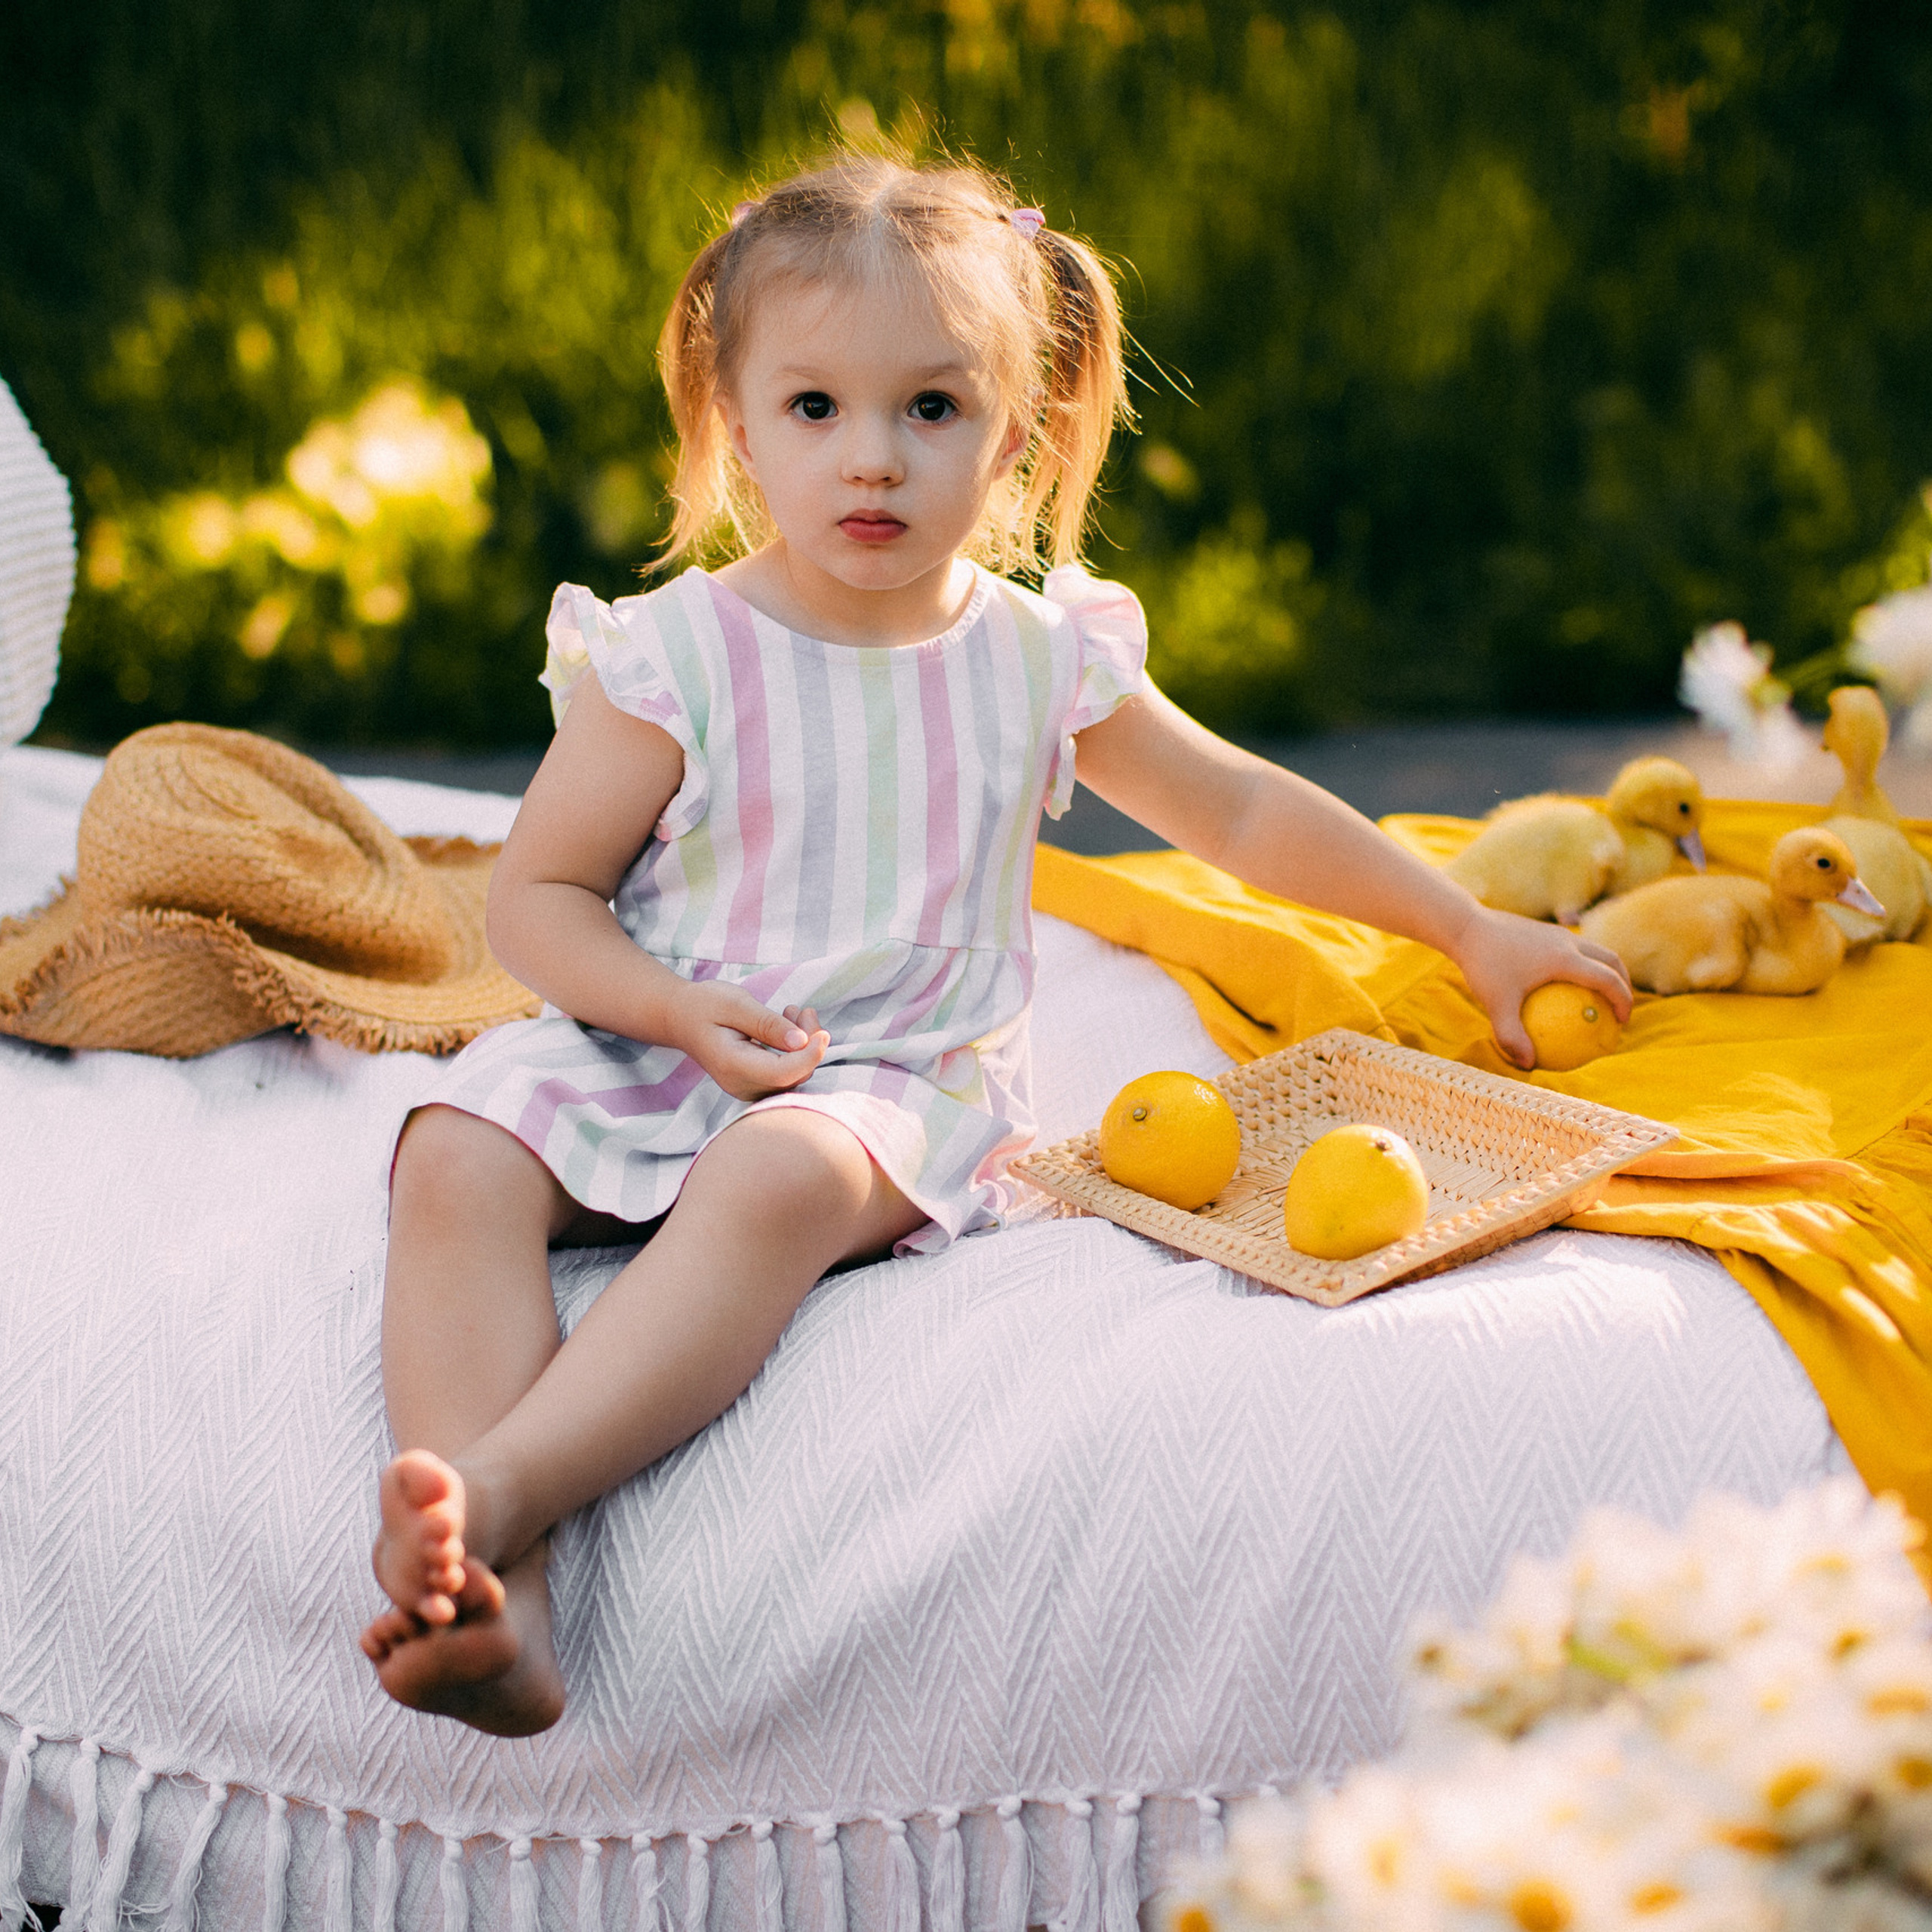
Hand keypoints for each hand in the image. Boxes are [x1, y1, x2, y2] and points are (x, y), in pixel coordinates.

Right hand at [675, 987, 830, 1101]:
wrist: (680, 1017)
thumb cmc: (704, 1005)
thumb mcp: (735, 1004)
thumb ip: (767, 1024)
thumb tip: (801, 1042)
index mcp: (732, 1065)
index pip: (783, 1073)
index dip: (810, 1056)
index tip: (822, 1032)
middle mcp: (741, 1085)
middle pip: (793, 1076)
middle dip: (809, 1044)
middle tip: (802, 1010)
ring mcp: (748, 1088)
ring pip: (794, 1076)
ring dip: (804, 1045)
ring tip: (792, 1012)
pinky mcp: (756, 1084)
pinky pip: (787, 1073)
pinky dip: (796, 1051)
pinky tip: (787, 1026)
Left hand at [1450, 905, 1631, 1069]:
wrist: (1465, 925)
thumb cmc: (1482, 964)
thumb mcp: (1496, 1003)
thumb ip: (1511, 1036)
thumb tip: (1528, 1066)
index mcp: (1565, 958)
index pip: (1608, 978)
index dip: (1623, 1000)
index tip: (1622, 1023)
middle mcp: (1567, 941)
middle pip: (1610, 959)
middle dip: (1623, 983)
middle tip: (1619, 1009)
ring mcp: (1556, 933)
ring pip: (1593, 950)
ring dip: (1603, 970)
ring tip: (1596, 998)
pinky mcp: (1543, 930)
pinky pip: (1572, 948)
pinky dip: (1580, 965)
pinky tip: (1560, 987)